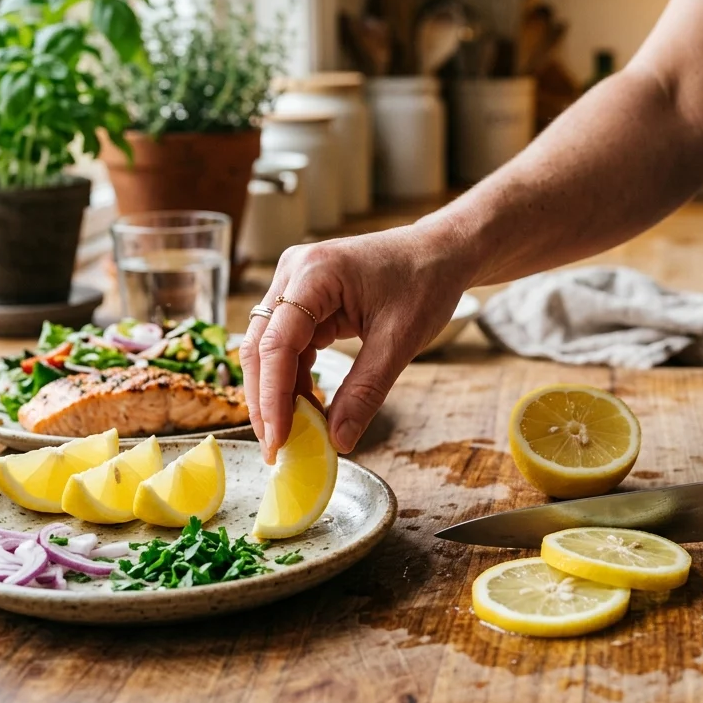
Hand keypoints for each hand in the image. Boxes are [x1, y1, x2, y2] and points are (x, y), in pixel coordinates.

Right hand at [240, 223, 471, 461]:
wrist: (441, 252)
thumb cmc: (425, 282)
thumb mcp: (400, 341)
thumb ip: (366, 390)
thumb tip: (339, 440)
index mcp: (315, 272)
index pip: (277, 342)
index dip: (273, 396)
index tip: (278, 438)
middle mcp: (294, 272)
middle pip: (261, 346)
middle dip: (266, 400)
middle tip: (275, 449)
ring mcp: (295, 283)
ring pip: (268, 349)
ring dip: (277, 393)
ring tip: (292, 436)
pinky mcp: (304, 298)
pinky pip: (287, 345)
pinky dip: (295, 379)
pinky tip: (307, 409)